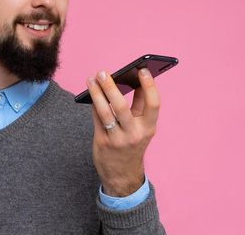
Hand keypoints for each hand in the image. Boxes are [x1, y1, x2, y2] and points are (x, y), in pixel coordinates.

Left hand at [86, 68, 159, 196]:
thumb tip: (135, 79)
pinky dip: (94, 104)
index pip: (153, 104)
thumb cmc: (132, 144)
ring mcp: (118, 139)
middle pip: (122, 107)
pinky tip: (91, 94)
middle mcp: (134, 134)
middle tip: (103, 72)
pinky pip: (97, 119)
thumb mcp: (142, 127)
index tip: (142, 69)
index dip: (149, 86)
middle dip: (111, 87)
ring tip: (91, 80)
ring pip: (105, 112)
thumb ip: (139, 106)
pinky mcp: (103, 142)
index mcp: (149, 128)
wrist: (122, 175)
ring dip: (97, 93)